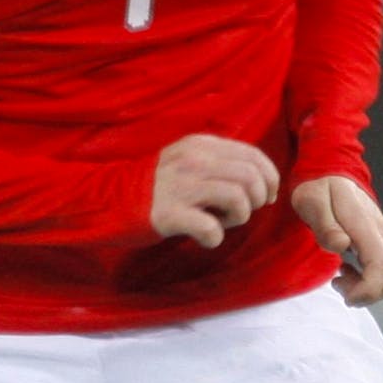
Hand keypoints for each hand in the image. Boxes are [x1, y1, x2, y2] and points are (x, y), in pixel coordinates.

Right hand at [151, 134, 279, 249]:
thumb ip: (222, 162)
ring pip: (237, 198)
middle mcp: (193, 161)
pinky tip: (205, 237)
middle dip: (257, 199)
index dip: (270, 178)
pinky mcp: (169, 213)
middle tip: (241, 211)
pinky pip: (211, 228)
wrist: (112, 199)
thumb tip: (264, 181)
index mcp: (201, 145)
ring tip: (222, 222)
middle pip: (250, 177)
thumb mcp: (189, 159)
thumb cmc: (161, 184)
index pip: (253, 156)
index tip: (267, 196)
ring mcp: (180, 186)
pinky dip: (215, 237)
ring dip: (239, 217)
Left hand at [290, 175, 382, 305]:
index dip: (368, 289)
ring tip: (338, 276)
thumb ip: (325, 225)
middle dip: (366, 294)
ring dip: (364, 288)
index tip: (346, 296)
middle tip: (337, 284)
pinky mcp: (377, 242)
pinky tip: (345, 270)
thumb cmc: (319, 187)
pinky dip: (365, 280)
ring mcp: (381, 238)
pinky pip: (380, 270)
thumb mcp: (312, 201)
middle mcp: (380, 234)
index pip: (381, 265)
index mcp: (365, 225)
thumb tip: (341, 246)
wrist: (331, 171)